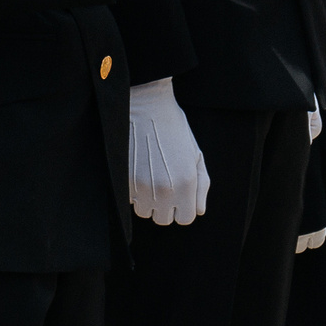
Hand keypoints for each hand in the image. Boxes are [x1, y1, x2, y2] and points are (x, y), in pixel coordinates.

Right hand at [128, 78, 210, 225]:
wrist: (145, 106)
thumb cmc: (174, 128)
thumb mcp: (195, 154)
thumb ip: (201, 184)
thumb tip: (200, 209)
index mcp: (186, 183)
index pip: (186, 218)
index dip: (184, 208)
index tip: (179, 195)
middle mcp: (165, 190)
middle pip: (164, 219)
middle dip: (165, 206)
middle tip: (164, 184)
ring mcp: (142, 187)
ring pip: (144, 212)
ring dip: (147, 201)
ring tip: (150, 178)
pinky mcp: (124, 181)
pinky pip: (129, 200)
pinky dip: (132, 192)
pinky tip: (137, 171)